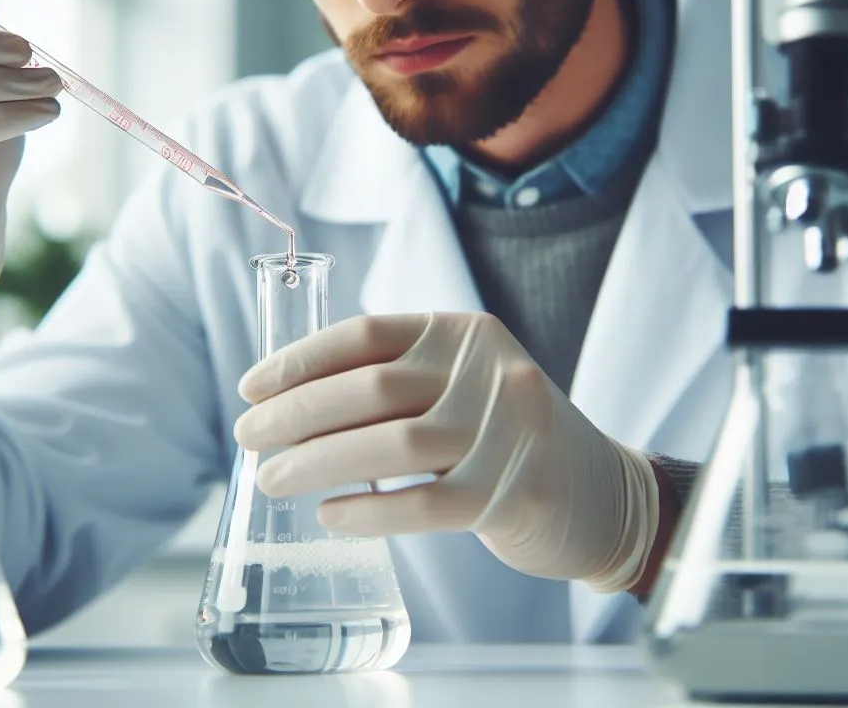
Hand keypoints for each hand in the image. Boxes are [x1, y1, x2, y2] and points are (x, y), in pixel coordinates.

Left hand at [235, 312, 659, 592]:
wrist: (601, 490)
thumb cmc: (503, 434)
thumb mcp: (460, 382)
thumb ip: (396, 381)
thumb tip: (291, 401)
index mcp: (463, 332)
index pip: (366, 334)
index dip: (300, 360)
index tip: (251, 388)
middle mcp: (489, 369)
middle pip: (373, 386)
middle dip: (297, 413)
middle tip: (247, 437)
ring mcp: (509, 430)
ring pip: (394, 444)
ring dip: (319, 462)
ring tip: (271, 479)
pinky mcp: (518, 492)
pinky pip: (427, 505)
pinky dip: (370, 511)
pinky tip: (330, 515)